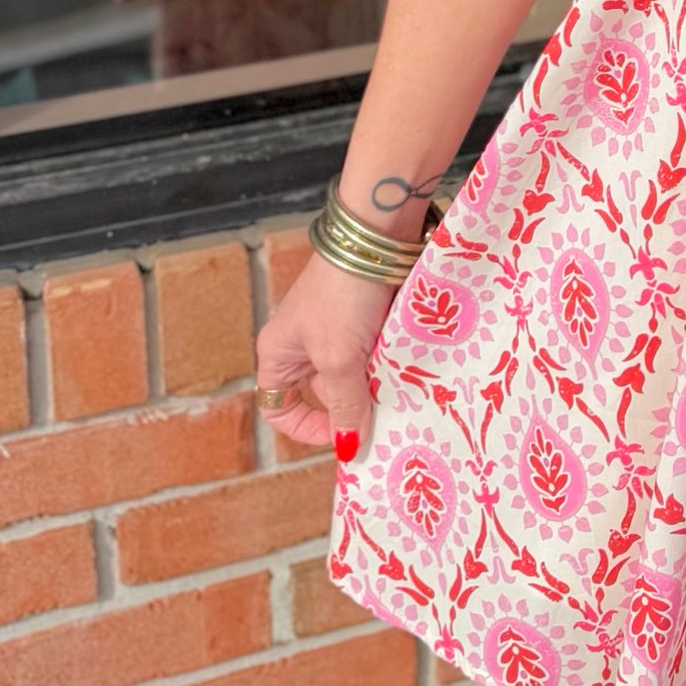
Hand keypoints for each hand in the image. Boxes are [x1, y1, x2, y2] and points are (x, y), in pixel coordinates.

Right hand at [255, 254, 396, 460]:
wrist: (375, 237)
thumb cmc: (342, 297)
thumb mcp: (339, 359)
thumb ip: (345, 403)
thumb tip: (348, 448)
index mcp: (278, 353)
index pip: (279, 407)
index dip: (307, 427)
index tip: (343, 432)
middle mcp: (302, 343)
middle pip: (325, 393)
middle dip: (353, 403)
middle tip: (384, 413)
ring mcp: (335, 327)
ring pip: (355, 373)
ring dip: (375, 382)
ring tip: (399, 387)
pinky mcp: (364, 315)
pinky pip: (374, 352)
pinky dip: (389, 362)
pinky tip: (407, 366)